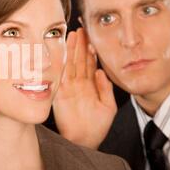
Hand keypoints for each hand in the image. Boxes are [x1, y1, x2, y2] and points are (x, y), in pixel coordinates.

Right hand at [52, 28, 116, 148]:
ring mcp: (69, 88)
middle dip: (80, 44)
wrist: (84, 141)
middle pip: (79, 60)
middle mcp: (79, 85)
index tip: (91, 37)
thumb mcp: (108, 107)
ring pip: (71, 64)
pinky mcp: (61, 93)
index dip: (90, 50)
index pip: (89, 64)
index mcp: (90, 86)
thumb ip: (105, 89)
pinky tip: (64, 52)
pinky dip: (63, 64)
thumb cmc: (96, 127)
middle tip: (81, 29)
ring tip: (74, 35)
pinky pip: (62, 75)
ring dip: (72, 50)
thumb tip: (102, 71)